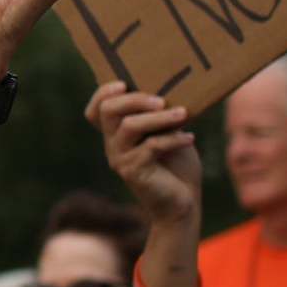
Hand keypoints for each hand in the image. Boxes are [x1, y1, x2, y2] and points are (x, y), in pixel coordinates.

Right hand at [85, 82, 200, 225]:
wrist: (182, 203)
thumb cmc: (176, 165)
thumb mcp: (168, 133)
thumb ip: (161, 116)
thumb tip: (172, 88)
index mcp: (116, 134)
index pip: (95, 110)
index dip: (103, 93)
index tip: (124, 83)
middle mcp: (112, 145)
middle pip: (108, 111)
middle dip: (134, 99)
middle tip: (161, 100)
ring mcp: (120, 158)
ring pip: (129, 126)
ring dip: (159, 118)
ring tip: (183, 114)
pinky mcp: (133, 172)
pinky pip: (151, 146)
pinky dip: (173, 139)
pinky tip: (191, 138)